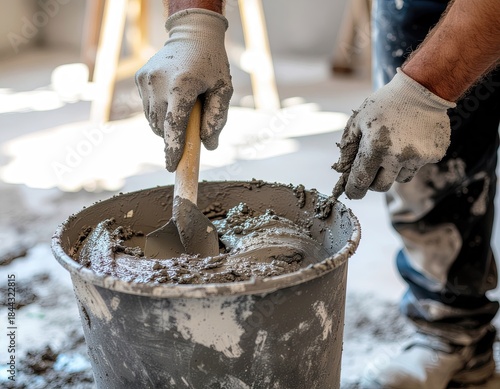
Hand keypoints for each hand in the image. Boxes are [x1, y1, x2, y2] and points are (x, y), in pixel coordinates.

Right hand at [135, 9, 232, 171]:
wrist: (192, 35)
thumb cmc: (212, 64)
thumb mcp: (223, 89)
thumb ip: (217, 119)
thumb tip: (208, 146)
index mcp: (182, 85)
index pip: (173, 125)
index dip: (173, 149)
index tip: (172, 167)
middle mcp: (159, 82)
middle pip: (162, 126)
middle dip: (173, 138)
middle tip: (187, 135)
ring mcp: (145, 79)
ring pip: (152, 120)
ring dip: (165, 126)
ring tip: (182, 111)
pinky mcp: (139, 78)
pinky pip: (148, 108)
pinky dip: (159, 113)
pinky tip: (171, 100)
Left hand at [332, 68, 455, 198]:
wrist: (423, 89)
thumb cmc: (385, 104)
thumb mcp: (358, 120)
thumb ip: (348, 147)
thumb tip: (343, 171)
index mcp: (375, 147)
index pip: (360, 181)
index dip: (354, 191)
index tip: (353, 193)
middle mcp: (397, 156)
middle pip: (381, 187)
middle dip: (373, 182)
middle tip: (372, 170)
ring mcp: (418, 157)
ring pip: (400, 178)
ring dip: (394, 169)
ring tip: (395, 146)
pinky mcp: (434, 155)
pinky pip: (418, 166)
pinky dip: (412, 159)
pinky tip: (412, 140)